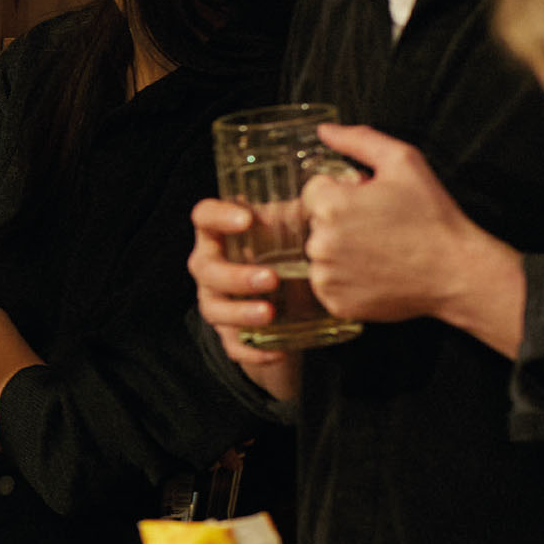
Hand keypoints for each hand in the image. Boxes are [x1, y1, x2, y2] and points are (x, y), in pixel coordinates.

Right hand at [188, 197, 299, 394]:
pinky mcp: (228, 333)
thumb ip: (304, 214)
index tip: (246, 219)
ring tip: (270, 314)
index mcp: (222, 234)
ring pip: (213, 309)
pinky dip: (253, 351)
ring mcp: (216, 300)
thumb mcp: (293, 232)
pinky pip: (232, 345)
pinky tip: (277, 351)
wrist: (287, 301)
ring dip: (240, 312)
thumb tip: (340, 192)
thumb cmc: (289, 253)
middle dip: (236, 275)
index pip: (203, 216)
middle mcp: (211, 265)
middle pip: (205, 268)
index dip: (218, 216)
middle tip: (272, 278)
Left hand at [304, 124, 521, 354]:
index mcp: (330, 204)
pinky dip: (346, 280)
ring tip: (379, 252)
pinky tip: (375, 273)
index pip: (314, 192)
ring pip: (320, 255)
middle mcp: (320, 242)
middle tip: (379, 228)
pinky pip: (328, 285)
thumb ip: (359, 140)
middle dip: (340, 222)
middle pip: (315, 223)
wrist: (457, 271)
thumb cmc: (432, 216)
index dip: (343, 194)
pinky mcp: (335, 303)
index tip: (370, 203)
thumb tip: (324, 130)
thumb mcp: (404, 162)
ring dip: (340, 252)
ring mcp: (326, 276)